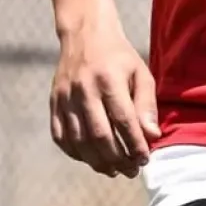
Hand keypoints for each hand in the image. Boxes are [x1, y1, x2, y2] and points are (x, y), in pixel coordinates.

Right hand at [50, 17, 159, 177]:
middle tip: (131, 170)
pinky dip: (76, 153)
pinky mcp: (53, 102)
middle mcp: (83, 89)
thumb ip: (146, 105)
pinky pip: (61, 136)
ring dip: (97, 161)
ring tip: (114, 170)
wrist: (85, 35)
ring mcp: (64, 97)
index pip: (123, 120)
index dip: (134, 144)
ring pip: (79, 140)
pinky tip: (92, 159)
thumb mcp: (141, 74)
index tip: (145, 159)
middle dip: (118, 159)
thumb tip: (152, 136)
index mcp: (108, 79)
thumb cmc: (119, 58)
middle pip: (99, 135)